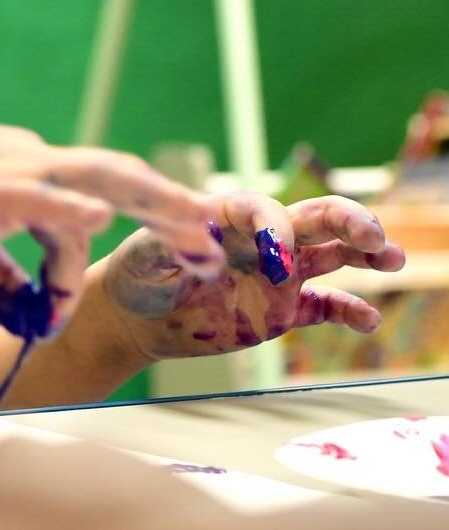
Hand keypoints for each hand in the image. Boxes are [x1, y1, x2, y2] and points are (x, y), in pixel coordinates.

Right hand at [0, 118, 221, 332]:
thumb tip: (30, 314)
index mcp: (16, 167)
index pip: (91, 194)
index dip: (140, 219)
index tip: (179, 247)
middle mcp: (16, 158)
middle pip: (113, 173)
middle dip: (171, 204)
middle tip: (217, 239)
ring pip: (90, 182)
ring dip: (148, 209)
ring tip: (193, 239)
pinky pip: (29, 199)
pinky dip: (65, 215)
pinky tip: (96, 222)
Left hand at [99, 192, 405, 359]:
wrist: (137, 315)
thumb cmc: (135, 274)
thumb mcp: (143, 256)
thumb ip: (173, 246)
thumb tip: (210, 249)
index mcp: (226, 216)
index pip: (264, 209)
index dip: (276, 228)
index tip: (279, 258)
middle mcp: (259, 240)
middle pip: (313, 220)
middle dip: (348, 221)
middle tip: (375, 235)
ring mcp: (276, 274)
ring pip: (331, 255)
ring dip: (364, 254)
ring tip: (393, 258)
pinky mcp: (281, 309)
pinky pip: (324, 307)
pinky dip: (348, 312)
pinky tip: (368, 320)